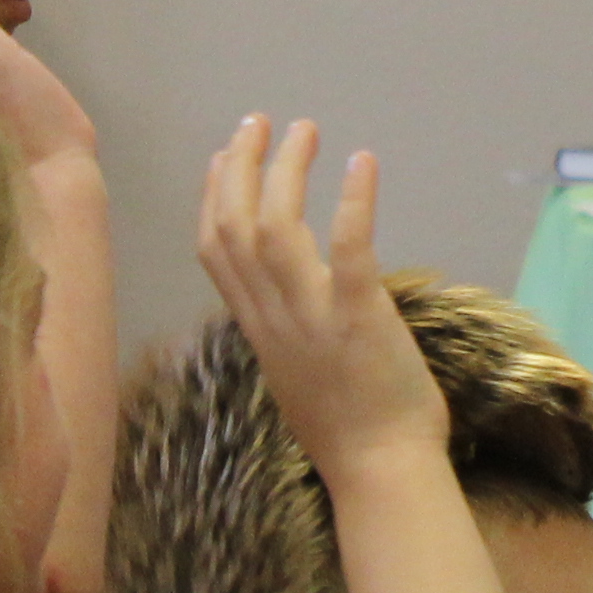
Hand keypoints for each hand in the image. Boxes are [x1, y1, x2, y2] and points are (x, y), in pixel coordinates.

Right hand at [196, 119, 441, 478]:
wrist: (379, 471)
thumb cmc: (348, 430)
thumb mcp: (294, 376)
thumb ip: (284, 333)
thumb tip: (286, 303)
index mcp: (258, 330)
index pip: (215, 253)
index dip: (213, 199)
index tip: (222, 157)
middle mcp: (273, 317)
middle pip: (235, 228)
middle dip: (241, 168)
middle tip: (256, 122)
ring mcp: (312, 316)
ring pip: (276, 229)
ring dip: (286, 171)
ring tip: (303, 129)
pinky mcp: (358, 315)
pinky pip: (348, 248)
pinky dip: (352, 201)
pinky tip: (362, 162)